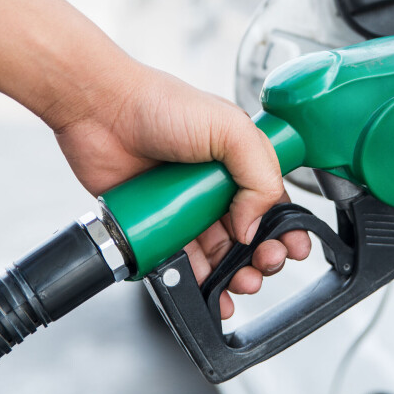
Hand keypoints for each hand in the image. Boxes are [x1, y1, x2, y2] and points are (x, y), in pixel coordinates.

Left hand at [48, 60, 310, 318]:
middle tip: (265, 263)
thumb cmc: (159, 104)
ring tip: (241, 282)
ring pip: (219, 254)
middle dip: (265, 255)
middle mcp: (215, 185)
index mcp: (240, 160)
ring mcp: (186, 208)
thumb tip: (253, 226)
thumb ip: (259, 175)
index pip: (274, 202)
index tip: (293, 245)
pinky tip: (207, 289)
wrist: (100, 111)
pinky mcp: (157, 226)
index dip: (287, 227)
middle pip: (251, 234)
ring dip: (236, 274)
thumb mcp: (230, 128)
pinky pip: (181, 262)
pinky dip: (197, 282)